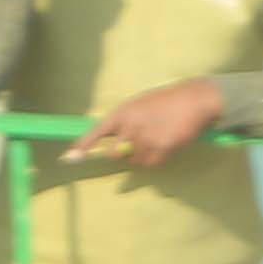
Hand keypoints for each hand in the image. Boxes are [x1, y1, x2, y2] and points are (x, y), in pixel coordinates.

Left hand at [72, 77, 227, 170]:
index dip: (82, 146)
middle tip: (136, 145)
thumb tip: (114, 144)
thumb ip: (125, 123)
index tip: (69, 158)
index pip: (97, 131)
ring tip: (157, 138)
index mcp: (123, 112)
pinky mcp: (162, 148)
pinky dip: (157, 159)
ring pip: (135, 161)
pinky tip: (166, 143)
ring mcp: (146, 138)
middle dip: (122, 154)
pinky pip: (152, 164)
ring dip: (143, 156)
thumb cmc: (164, 102)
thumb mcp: (139, 106)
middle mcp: (131, 125)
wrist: (193, 99)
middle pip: (115, 154)